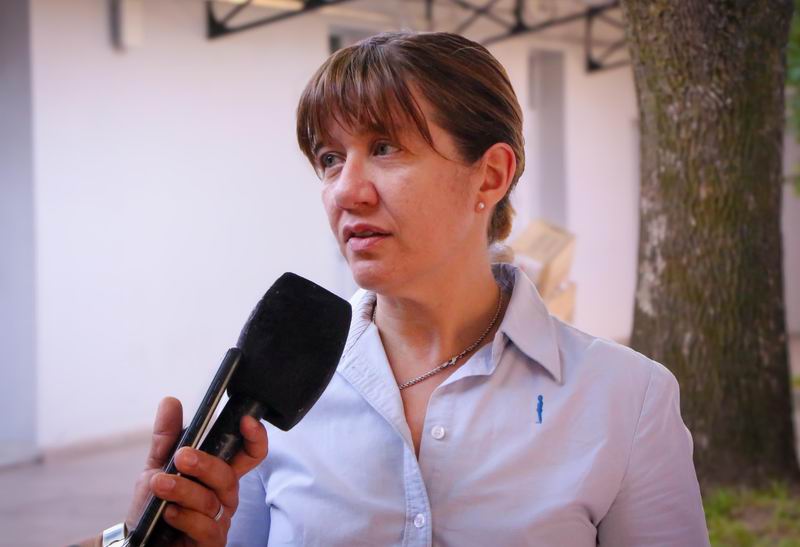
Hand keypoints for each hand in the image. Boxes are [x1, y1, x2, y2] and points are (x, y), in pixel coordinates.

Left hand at [126, 397, 267, 545]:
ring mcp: (219, 520)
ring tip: (159, 484)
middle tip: (181, 457)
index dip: (255, 438)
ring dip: (183, 490)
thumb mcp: (158, 466)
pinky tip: (168, 512)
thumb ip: (167, 437)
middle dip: (205, 464)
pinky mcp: (210, 542)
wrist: (138, 543)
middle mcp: (224, 495)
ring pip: (212, 500)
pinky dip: (184, 517)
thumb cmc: (155, 506)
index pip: (249, 454)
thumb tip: (170, 401)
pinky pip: (206, 527)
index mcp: (218, 473)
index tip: (246, 421)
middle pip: (229, 475)